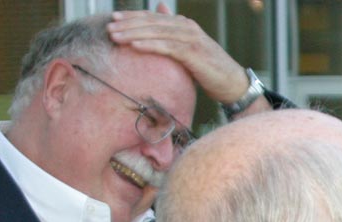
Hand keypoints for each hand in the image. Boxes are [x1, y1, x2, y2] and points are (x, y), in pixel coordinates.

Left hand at [108, 3, 254, 106]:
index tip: (113, 18)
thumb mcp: (189, 51)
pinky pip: (167, 47)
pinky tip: (135, 46)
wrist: (233, 84)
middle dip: (128, 23)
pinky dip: (150, 45)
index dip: (133, 16)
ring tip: (116, 36)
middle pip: (152, 22)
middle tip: (109, 26)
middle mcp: (187, 27)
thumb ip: (173, 38)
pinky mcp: (194, 53)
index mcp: (184, 25)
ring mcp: (191, 39)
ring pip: (157, 32)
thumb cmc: (210, 70)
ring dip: (134, 33)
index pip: (153, 17)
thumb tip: (160, 25)